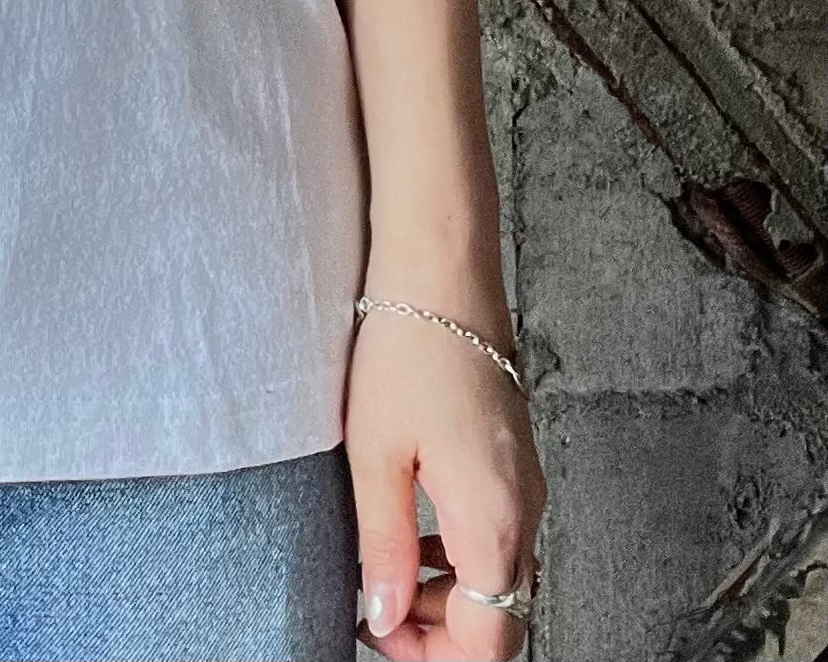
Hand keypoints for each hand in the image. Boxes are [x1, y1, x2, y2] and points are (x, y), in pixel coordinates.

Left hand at [344, 275, 547, 659]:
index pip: (490, 640)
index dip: (433, 658)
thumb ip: (384, 545)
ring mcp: (525, 487)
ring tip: (382, 570)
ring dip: (445, 595)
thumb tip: (382, 616)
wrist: (442, 274)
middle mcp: (524, 513)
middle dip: (437, 631)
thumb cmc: (406, 351)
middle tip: (371, 608)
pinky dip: (457, 555)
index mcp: (494, 523)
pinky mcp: (513, 463)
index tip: (377, 637)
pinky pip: (497, 537)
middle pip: (499, 617)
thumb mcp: (376, 454)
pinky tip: (411, 529)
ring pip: (499, 579)